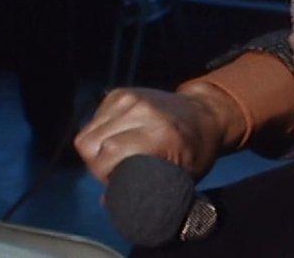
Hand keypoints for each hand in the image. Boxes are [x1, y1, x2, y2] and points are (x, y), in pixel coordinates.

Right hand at [75, 84, 243, 183]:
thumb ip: (147, 191)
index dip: (104, 173)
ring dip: (96, 148)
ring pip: (88, 132)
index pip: (109, 153)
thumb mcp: (182, 177)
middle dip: (97, 163)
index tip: (117, 180)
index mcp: (160, 134)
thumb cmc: (196, 150)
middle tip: (116, 169)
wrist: (205, 113)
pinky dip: (100, 133)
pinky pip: (94, 120)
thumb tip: (106, 200)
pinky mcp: (121, 93)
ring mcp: (130, 98)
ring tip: (117, 154)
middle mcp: (142, 111)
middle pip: (90, 144)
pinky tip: (118, 138)